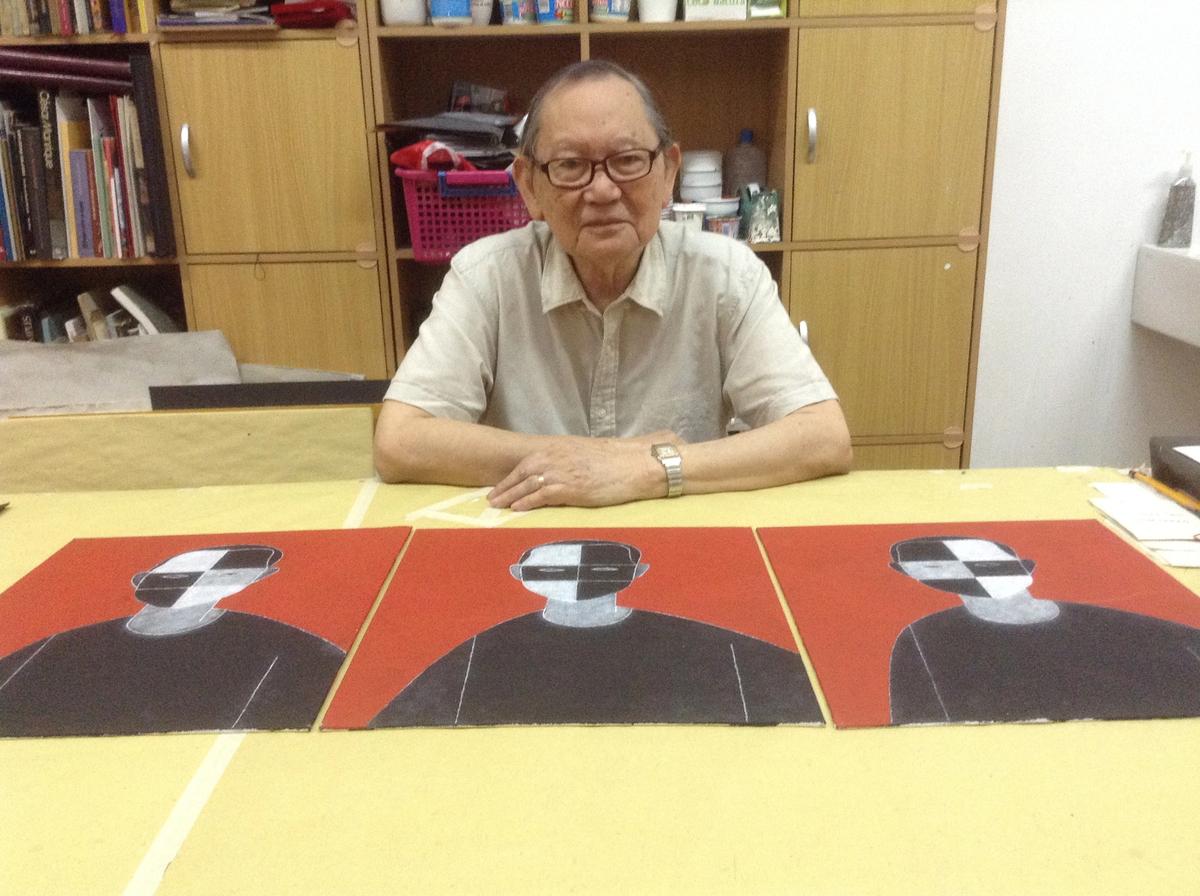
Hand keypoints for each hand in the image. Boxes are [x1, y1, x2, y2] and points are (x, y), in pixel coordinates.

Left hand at [488, 431, 679, 510]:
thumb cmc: (616, 461)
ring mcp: (562, 472)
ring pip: (527, 484)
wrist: (635, 464)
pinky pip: (541, 495)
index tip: (501, 485)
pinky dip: (526, 502)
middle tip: (491, 498)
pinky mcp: (570, 487)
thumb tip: (560, 471)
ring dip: (509, 496)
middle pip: (522, 472)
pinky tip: (517, 509)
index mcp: (560, 448)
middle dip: (504, 486)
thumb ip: (569, 461)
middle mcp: (557, 457)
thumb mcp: (586, 455)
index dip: (512, 475)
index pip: (528, 462)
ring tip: (497, 506)